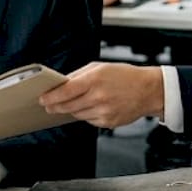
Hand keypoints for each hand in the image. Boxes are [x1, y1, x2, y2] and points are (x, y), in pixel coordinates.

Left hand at [38, 61, 164, 128]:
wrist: (148, 90)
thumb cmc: (124, 76)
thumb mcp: (99, 67)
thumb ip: (78, 76)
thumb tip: (60, 84)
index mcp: (95, 80)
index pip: (65, 92)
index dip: (51, 97)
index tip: (42, 99)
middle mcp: (99, 97)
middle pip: (68, 106)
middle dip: (55, 106)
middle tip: (48, 105)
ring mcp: (104, 112)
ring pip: (77, 114)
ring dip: (71, 110)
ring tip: (70, 103)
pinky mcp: (108, 123)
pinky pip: (89, 121)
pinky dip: (86, 114)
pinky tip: (91, 107)